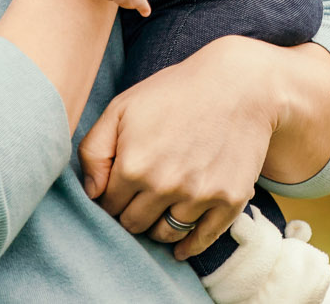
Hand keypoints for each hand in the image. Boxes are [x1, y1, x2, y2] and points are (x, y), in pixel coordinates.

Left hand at [77, 36, 278, 260]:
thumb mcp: (122, 108)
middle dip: (131, 215)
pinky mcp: (230, 200)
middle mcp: (165, 186)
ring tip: (159, 212)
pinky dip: (189, 246)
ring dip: (158, 228)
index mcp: (133, 165)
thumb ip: (94, 150)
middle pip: (135, 225)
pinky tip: (180, 246)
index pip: (109, 206)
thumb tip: (92, 193)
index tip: (118, 190)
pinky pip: (203, 239)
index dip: (110, 199)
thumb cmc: (174, 92)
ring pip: (166, 234)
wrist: (237, 83)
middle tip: (138, 201)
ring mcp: (199, 195)